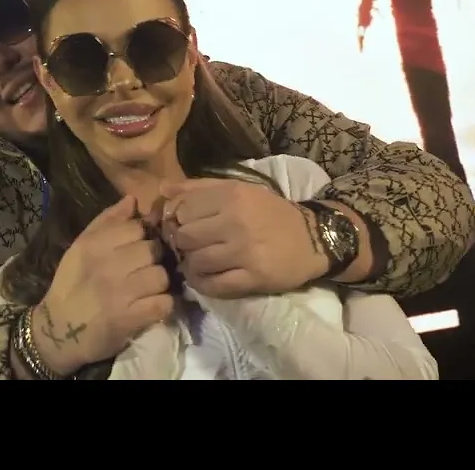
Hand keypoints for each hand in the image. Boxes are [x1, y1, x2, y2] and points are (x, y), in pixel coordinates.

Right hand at [33, 196, 174, 375]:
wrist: (59, 330)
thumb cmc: (70, 285)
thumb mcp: (80, 247)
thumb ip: (107, 221)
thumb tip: (133, 200)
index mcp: (94, 244)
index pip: (137, 227)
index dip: (141, 237)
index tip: (135, 248)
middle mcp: (108, 265)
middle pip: (153, 250)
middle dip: (152, 260)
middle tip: (141, 271)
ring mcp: (121, 292)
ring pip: (162, 276)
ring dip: (158, 284)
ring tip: (146, 290)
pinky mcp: (131, 318)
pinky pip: (164, 303)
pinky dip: (162, 306)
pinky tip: (150, 306)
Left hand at [159, 177, 327, 298]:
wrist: (312, 238)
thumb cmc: (270, 212)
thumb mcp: (238, 190)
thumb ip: (199, 188)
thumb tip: (162, 190)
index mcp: (231, 195)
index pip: (182, 209)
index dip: (176, 220)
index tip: (183, 227)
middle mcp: (236, 221)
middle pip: (185, 237)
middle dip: (182, 244)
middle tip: (190, 247)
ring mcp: (245, 251)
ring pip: (196, 262)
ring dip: (191, 265)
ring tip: (198, 263)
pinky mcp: (253, 277)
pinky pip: (214, 285)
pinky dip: (202, 284)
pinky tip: (205, 278)